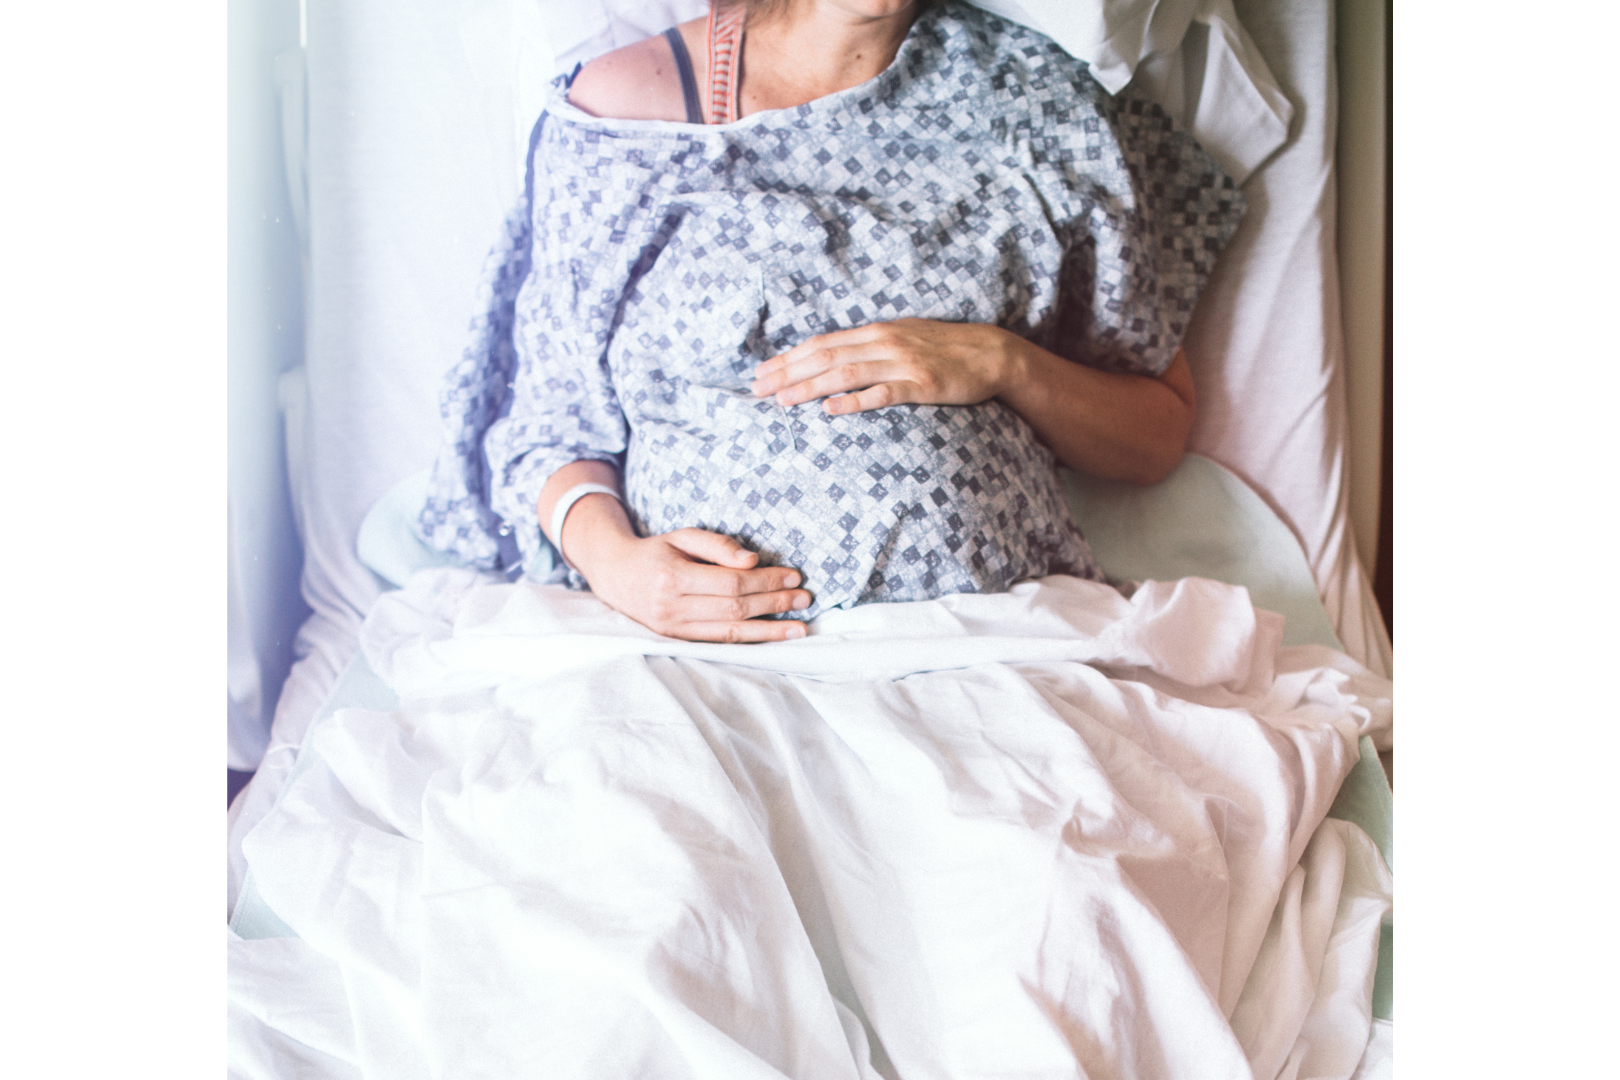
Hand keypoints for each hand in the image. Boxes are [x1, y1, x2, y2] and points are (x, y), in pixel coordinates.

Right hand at [571, 524, 812, 642]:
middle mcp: (671, 607)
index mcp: (673, 576)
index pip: (731, 582)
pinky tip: (772, 639)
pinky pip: (720, 643)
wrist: (615, 576)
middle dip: (774, 604)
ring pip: (730, 633)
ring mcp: (673, 629)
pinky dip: (749, 642)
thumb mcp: (683, 536)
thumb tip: (752, 561)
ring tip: (799, 628)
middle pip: (735, 609)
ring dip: (769, 631)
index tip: (793, 575)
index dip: (766, 581)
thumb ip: (717, 546)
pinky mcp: (677, 641)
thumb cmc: (656, 551)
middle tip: (804, 598)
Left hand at [750, 319, 1019, 413]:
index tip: (762, 373)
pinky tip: (831, 410)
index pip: (823, 343)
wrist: (992, 354)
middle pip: (827, 356)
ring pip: (847, 373)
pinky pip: (883, 393)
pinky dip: (855, 401)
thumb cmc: (944, 351)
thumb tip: (832, 361)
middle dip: (789, 373)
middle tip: (758, 390)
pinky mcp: (922, 385)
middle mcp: (885, 342)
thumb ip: (869, 348)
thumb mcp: (902, 339)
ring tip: (783, 400)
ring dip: (811, 387)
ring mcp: (903, 363)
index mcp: (877, 331)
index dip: (789, 358)